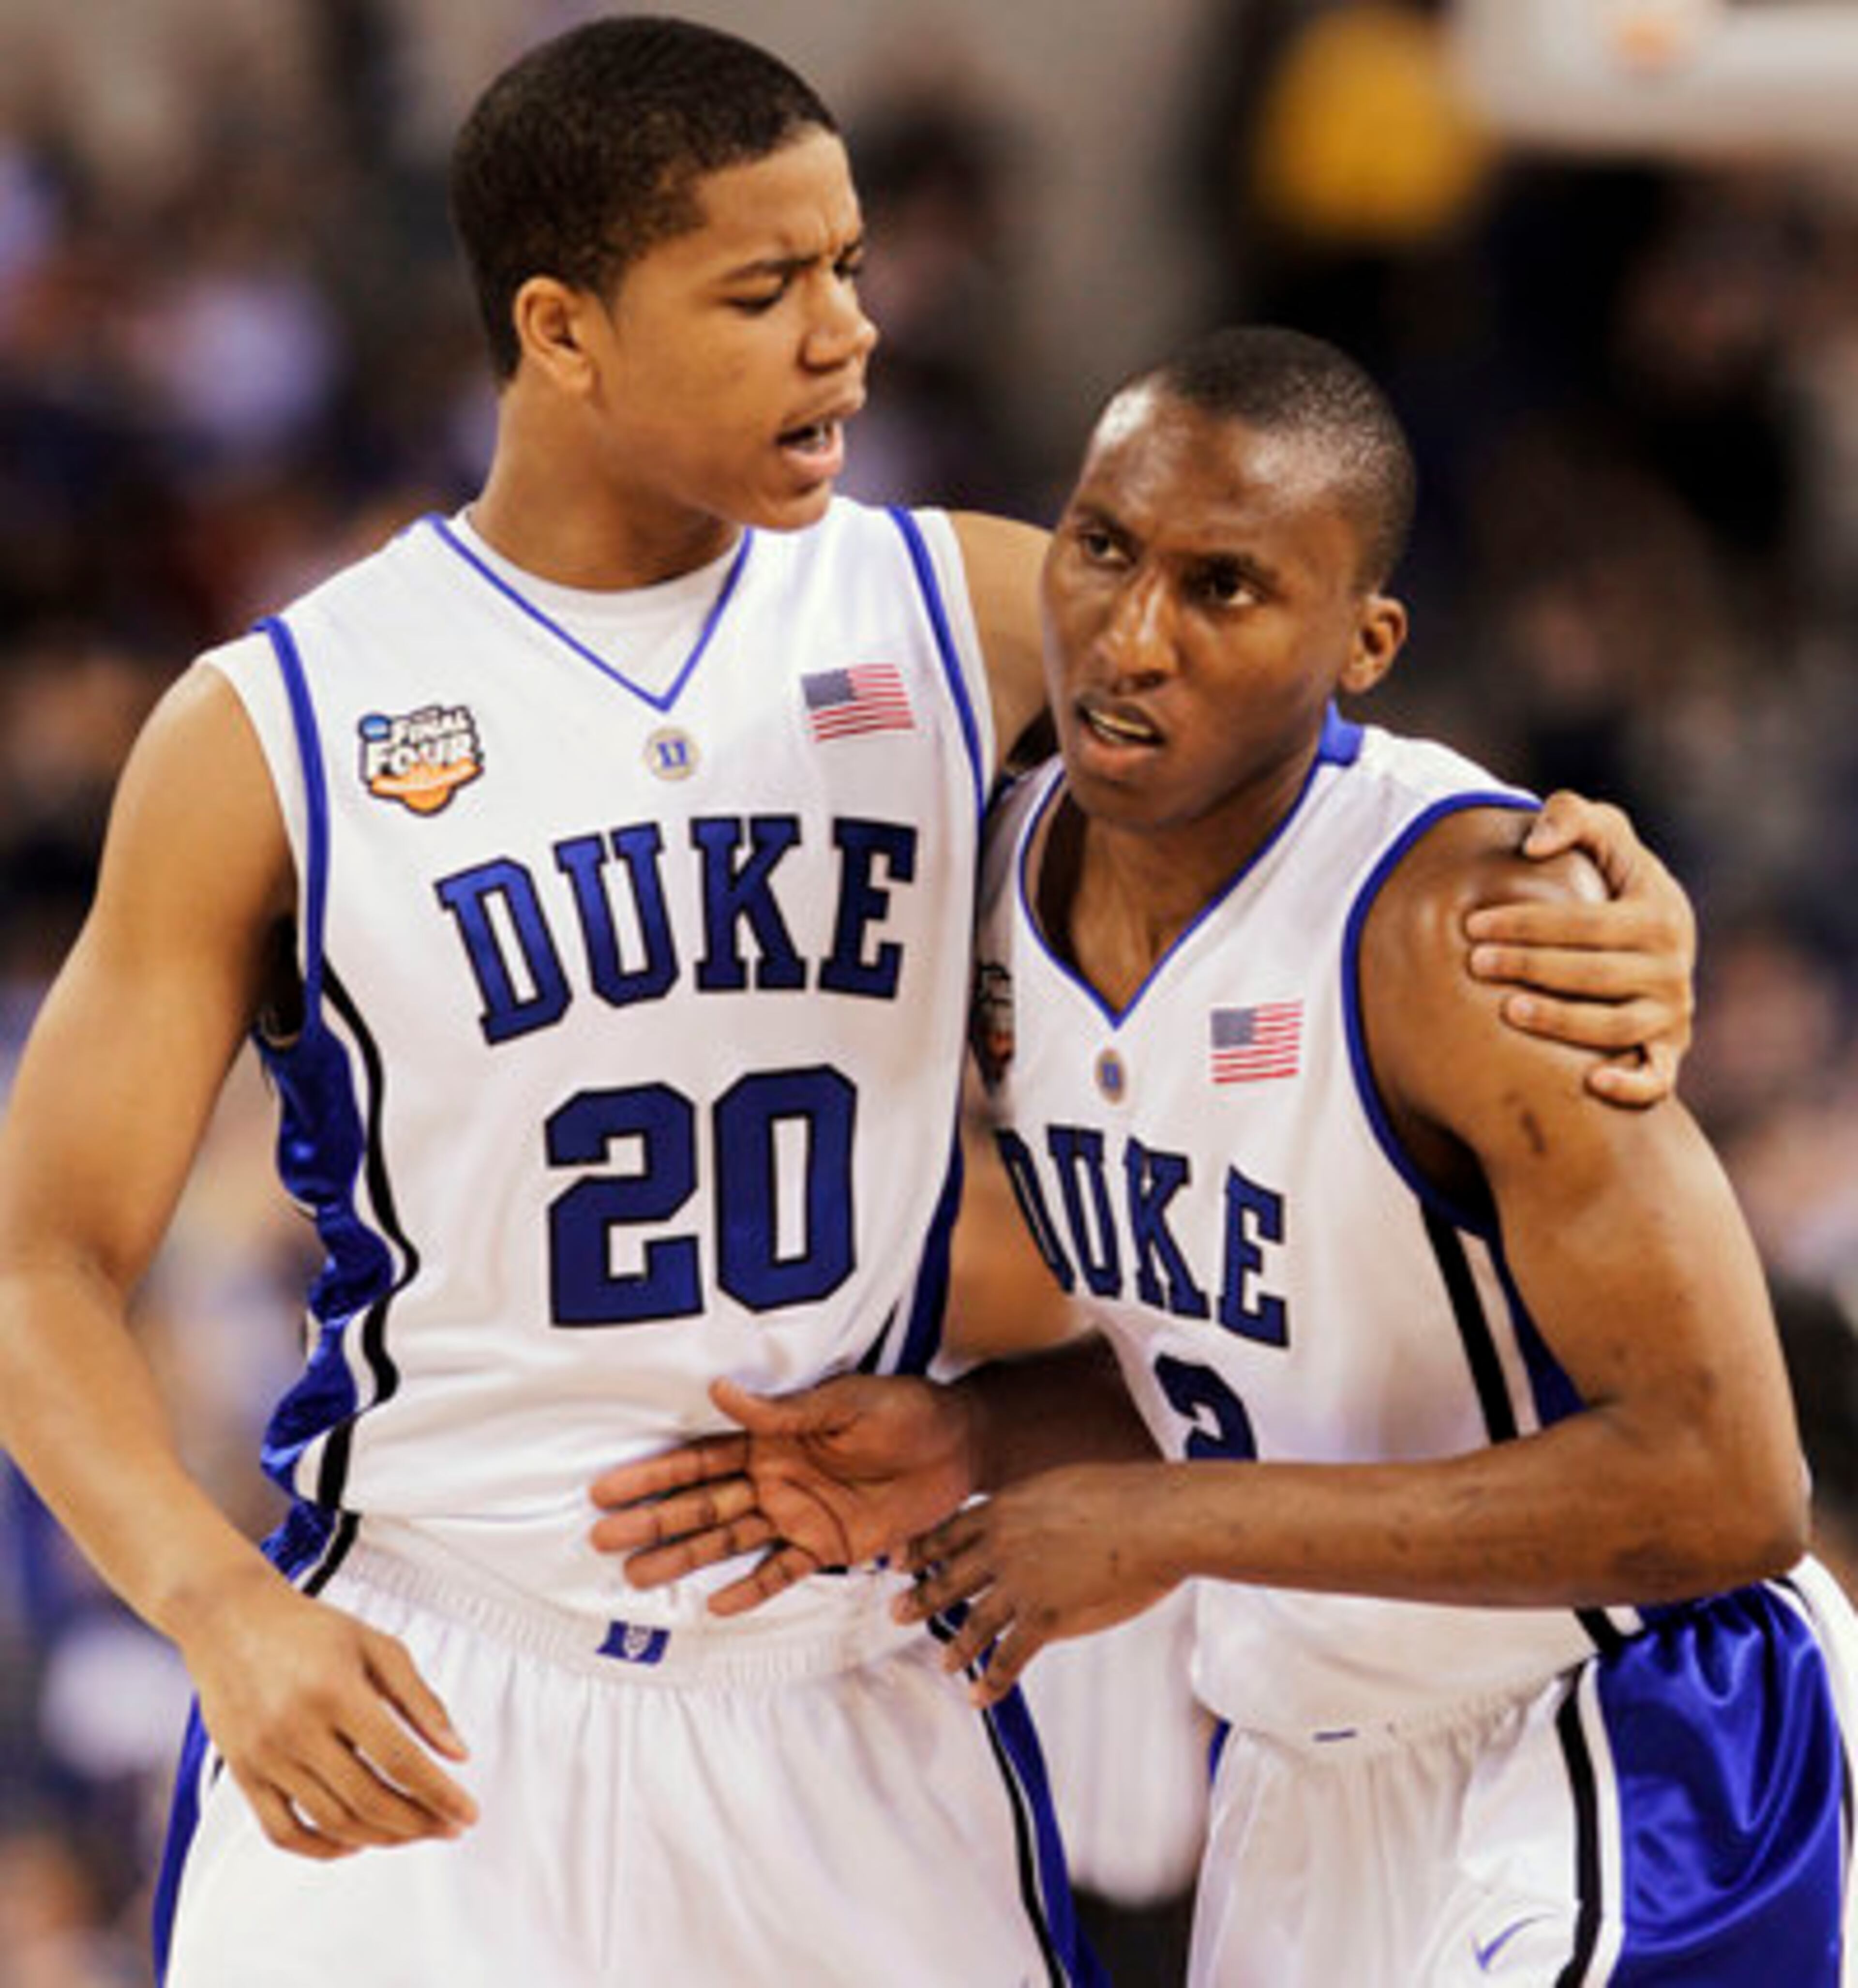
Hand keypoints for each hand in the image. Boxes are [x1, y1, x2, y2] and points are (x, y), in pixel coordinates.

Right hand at [175, 1562, 474, 1860]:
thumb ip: (421, 1700)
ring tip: (413, 1831)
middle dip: (418, 1822)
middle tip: (447, 1827)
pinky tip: (354, 1842)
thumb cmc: (308, 1629)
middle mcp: (297, 1728)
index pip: (399, 1759)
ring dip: (380, 1837)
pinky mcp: (242, 1774)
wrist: (231, 1620)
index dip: (440, 1794)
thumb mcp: (377, 1646)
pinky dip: (322, 1848)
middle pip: (368, 1798)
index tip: (467, 1815)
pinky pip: (282, 1831)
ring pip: (331, 1821)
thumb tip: (458, 1752)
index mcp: (336, 1690)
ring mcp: (266, 1756)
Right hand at [588, 1375, 978, 1615]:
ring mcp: (798, 1516)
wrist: (959, 1444)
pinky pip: (782, 1572)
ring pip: (729, 1541)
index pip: (700, 1459)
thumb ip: (785, 1410)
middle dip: (652, 1520)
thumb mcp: (846, 1402)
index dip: (654, 1475)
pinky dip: (752, 1589)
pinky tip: (715, 1606)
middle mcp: (774, 1480)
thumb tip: (720, 1390)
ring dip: (684, 1558)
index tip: (606, 1488)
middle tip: (600, 1540)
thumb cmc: (903, 1411)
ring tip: (637, 1575)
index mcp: (772, 1439)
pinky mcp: (829, 1547)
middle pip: (702, 1505)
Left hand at [897, 1463, 1177, 1705]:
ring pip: (973, 1623)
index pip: (949, 1532)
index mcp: (1005, 1510)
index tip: (897, 1561)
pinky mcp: (1045, 1618)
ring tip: (944, 1662)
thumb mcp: (1061, 1484)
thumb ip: (1035, 1505)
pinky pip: (1007, 1658)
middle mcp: (1001, 1547)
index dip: (921, 1549)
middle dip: (920, 1599)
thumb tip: (1035, 1512)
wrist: (1152, 1520)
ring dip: (955, 1646)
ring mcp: (1020, 1584)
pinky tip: (979, 1695)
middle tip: (895, 1613)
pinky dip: (990, 1681)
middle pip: (948, 1577)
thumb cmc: (1123, 1496)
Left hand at [1466, 789, 1694, 1106]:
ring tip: (1507, 1010)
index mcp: (1659, 914)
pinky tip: (1592, 1083)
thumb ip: (1573, 816)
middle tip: (1475, 963)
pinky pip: (1658, 1079)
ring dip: (1561, 1021)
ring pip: (1614, 1026)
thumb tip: (1533, 845)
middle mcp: (1672, 966)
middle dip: (1531, 967)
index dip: (1528, 922)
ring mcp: (1671, 1013)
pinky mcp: (1669, 1053)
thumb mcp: (1605, 835)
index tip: (1473, 924)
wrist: (1650, 937)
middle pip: (1594, 973)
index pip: (1587, 922)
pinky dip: (1632, 1086)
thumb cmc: (1613, 881)